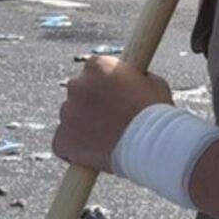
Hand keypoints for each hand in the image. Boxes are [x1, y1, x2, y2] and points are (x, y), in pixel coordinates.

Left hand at [53, 55, 171, 169]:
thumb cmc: (157, 113)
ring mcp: (66, 113)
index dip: (105, 85)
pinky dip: (73, 149)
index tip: (113, 96)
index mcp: (98, 66)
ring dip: (83, 126)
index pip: (94, 70)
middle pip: (79, 93)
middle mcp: (76, 85)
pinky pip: (62, 143)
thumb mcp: (152, 82)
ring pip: (70, 118)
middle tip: (109, 119)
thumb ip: (133, 78)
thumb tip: (132, 80)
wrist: (151, 144)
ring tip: (106, 139)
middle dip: (91, 104)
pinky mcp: (61, 139)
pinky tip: (91, 153)